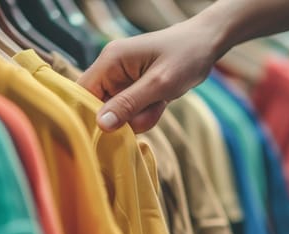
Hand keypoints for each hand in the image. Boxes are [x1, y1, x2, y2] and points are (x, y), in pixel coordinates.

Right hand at [78, 20, 218, 132]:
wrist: (206, 45)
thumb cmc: (185, 57)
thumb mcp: (159, 84)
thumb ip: (129, 105)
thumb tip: (101, 125)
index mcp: (110, 61)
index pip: (82, 92)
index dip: (89, 115)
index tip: (106, 133)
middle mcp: (111, 69)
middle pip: (100, 106)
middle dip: (123, 118)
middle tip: (147, 113)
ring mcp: (122, 79)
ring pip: (119, 113)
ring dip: (139, 117)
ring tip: (159, 103)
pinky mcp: (134, 88)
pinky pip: (133, 111)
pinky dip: (147, 113)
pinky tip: (161, 103)